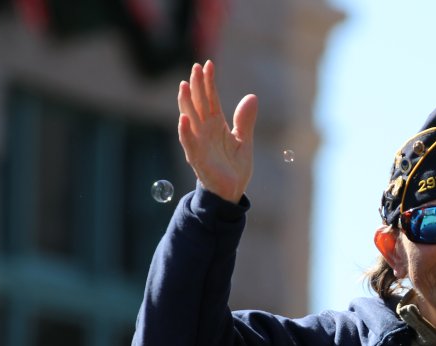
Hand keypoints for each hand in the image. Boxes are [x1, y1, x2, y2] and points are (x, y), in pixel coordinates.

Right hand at [177, 60, 257, 202]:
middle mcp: (205, 131)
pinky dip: (185, 131)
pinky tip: (183, 118)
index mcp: (216, 125)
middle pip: (198, 104)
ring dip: (186, 103)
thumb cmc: (234, 167)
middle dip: (196, 86)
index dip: (208, 82)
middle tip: (195, 67)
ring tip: (184, 85)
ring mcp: (199, 143)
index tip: (208, 64)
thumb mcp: (244, 141)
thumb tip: (252, 97)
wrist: (232, 192)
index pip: (210, 99)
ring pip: (190, 119)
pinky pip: (189, 143)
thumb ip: (245, 121)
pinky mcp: (198, 158)